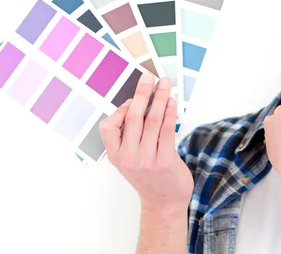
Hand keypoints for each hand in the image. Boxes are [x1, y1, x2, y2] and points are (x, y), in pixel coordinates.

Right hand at [99, 73, 192, 212]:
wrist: (164, 203)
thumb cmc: (148, 177)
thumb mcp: (130, 160)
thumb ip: (130, 136)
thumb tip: (139, 103)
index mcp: (116, 156)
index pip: (107, 127)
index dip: (120, 110)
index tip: (131, 99)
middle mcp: (128, 158)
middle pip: (133, 118)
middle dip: (142, 93)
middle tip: (148, 77)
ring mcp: (147, 160)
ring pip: (152, 121)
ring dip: (159, 98)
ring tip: (165, 84)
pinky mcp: (165, 161)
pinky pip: (167, 130)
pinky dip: (170, 112)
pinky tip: (172, 102)